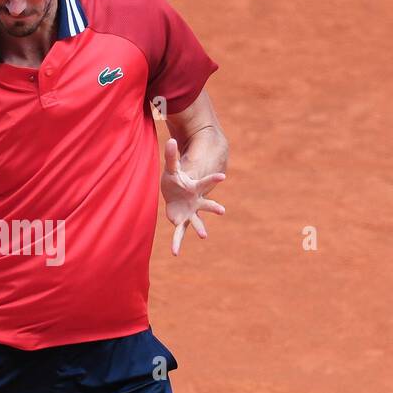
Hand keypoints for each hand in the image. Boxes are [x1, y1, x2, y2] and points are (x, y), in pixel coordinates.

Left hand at [159, 137, 225, 254]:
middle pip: (207, 204)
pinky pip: (180, 233)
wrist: (175, 193)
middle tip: (222, 211)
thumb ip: (171, 156)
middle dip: (214, 207)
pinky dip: (177, 242)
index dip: (213, 179)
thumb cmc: (176, 180)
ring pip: (197, 221)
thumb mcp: (172, 168)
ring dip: (200, 228)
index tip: (222, 177)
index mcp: (195, 187)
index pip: (205, 182)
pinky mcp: (182, 221)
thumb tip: (170, 140)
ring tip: (204, 235)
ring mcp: (191, 212)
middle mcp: (196, 201)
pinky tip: (175, 252)